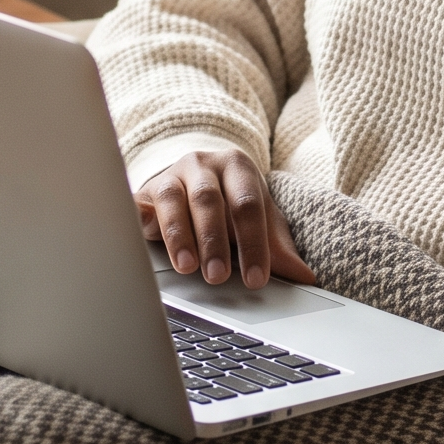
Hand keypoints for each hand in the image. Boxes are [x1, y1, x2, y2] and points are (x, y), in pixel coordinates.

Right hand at [136, 147, 316, 289]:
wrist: (192, 177)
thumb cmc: (230, 202)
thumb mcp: (260, 218)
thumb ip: (278, 247)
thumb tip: (304, 277)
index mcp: (237, 166)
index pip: (247, 205)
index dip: (253, 243)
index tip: (254, 279)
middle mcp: (203, 164)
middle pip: (208, 200)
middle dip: (214, 240)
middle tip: (218, 276)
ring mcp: (171, 174)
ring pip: (173, 200)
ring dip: (179, 236)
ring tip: (187, 267)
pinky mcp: (144, 191)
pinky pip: (139, 204)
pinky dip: (140, 220)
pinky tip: (144, 237)